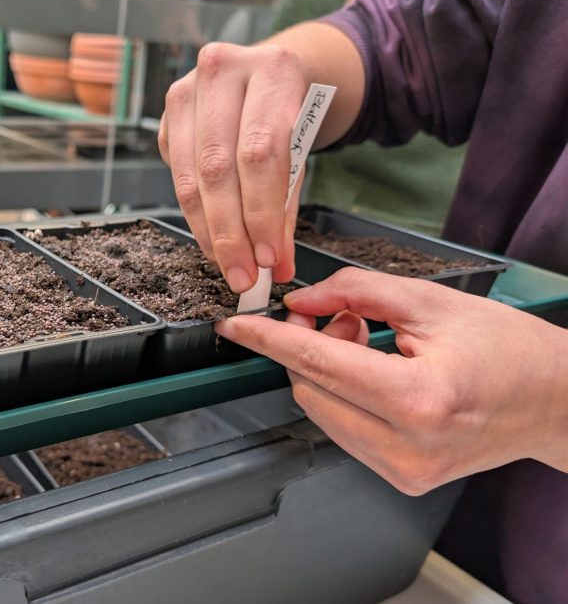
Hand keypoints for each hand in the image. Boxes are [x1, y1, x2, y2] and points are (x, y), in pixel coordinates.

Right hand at [157, 42, 308, 291]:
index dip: (261, 211)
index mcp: (272, 69)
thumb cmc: (290, 113)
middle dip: (231, 231)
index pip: (261, 152)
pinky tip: (211, 235)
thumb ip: (288, 203)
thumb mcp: (304, 147)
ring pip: (191, 174)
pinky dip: (195, 212)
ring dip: (209, 229)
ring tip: (227, 265)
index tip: (267, 258)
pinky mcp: (169, 111)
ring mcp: (188, 88)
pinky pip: (177, 172)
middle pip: (219, 166)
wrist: (269, 73)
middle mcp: (223, 70)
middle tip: (243, 274)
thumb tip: (275, 265)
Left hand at [216, 268, 567, 494]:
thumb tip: (298, 301)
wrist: (556, 400)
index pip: (318, 364)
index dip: (268, 340)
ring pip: (321, 412)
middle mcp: (408, 446)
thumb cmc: (508, 349)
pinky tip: (374, 373)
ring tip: (368, 343)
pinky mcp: (403, 478)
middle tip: (338, 317)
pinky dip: (343, 396)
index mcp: (418, 400)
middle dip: (308, 347)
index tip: (235, 327)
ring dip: (326, 372)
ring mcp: (405, 470)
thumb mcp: (430, 302)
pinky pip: (343, 430)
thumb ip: (354, 293)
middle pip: (310, 390)